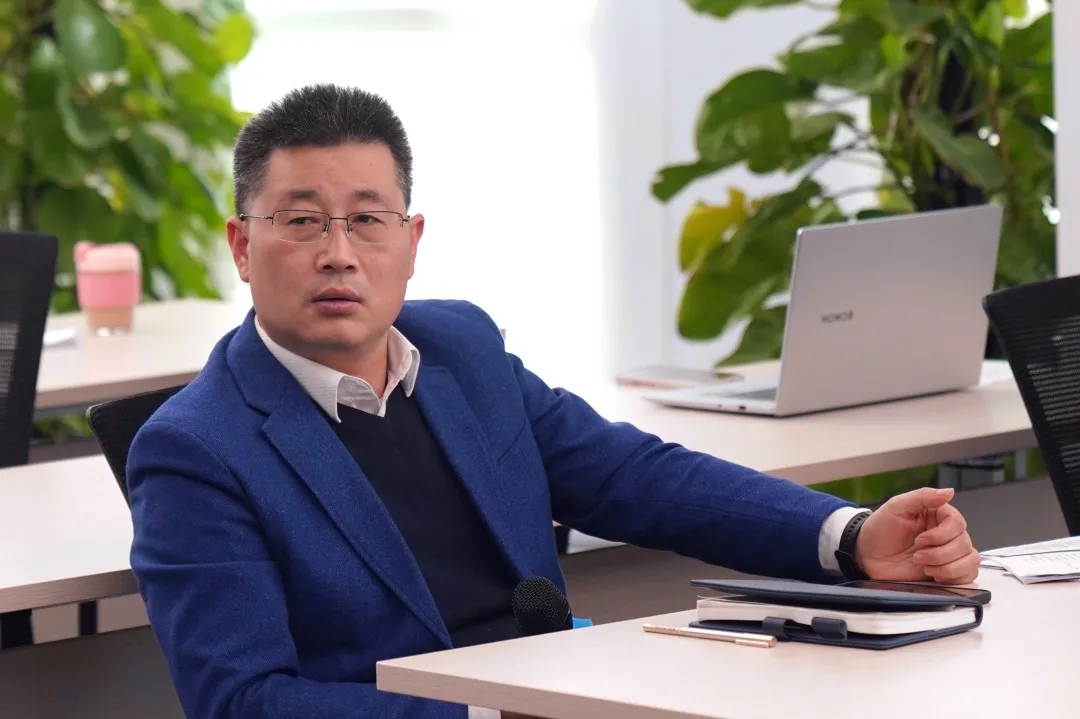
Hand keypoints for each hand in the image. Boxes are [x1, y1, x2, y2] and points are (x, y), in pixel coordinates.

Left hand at [853, 487, 979, 584]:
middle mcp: (946, 534)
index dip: (941, 535)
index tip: (920, 539)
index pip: (958, 523)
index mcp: (937, 515)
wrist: (867, 557)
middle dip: (938, 553)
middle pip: (964, 544)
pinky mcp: (947, 571)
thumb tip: (949, 491)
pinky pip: (969, 576)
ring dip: (947, 567)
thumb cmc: (879, 530)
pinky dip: (954, 577)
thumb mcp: (895, 507)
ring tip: (924, 566)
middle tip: (916, 555)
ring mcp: (948, 553)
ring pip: (970, 560)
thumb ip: (922, 496)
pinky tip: (934, 575)